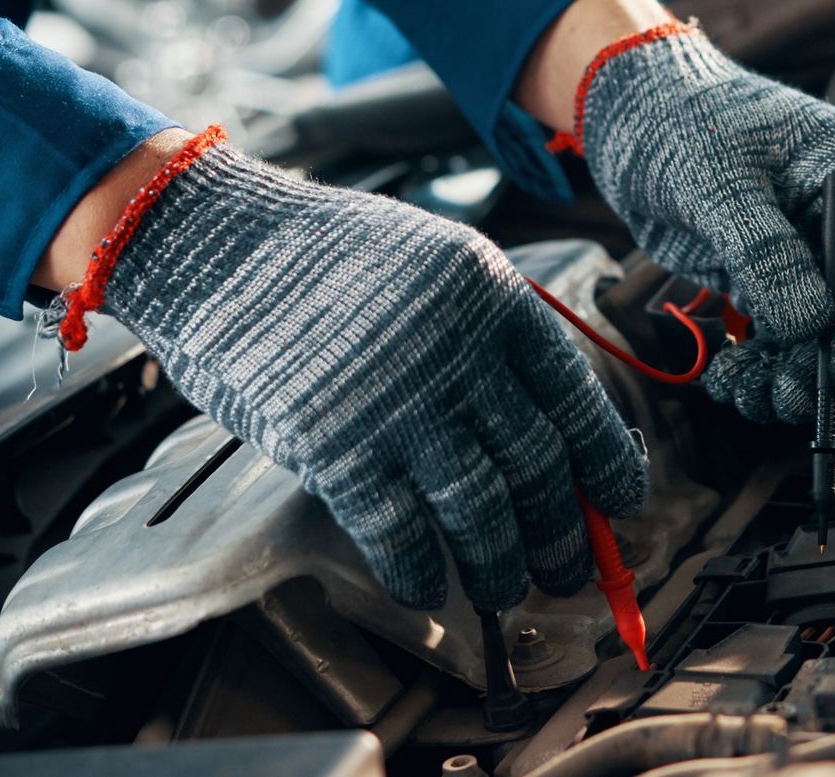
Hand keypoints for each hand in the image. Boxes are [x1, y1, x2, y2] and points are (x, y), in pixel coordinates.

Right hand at [59, 137, 647, 610]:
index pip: (574, 397)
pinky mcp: (334, 445)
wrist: (215, 244)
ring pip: (479, 509)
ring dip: (498, 564)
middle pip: (536, 464)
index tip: (619, 501)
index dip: (605, 462)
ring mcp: (398, 401)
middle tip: (566, 569)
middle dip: (560, 531)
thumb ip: (487, 334)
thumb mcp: (433, 263)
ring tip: (505, 589)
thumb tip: (545, 428)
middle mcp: (459, 351)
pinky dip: (419, 571)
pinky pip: (397, 531)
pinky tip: (427, 588)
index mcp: (493, 298)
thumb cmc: (321, 257)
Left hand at [575, 27, 834, 424]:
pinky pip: (783, 334)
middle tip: (786, 398)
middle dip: (826, 359)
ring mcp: (808, 246)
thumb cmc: (677, 119)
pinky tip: (730, 376)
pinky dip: (761, 363)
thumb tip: (807, 324)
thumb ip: (764, 252)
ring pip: (822, 331)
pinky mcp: (771, 274)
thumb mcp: (717, 183)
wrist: (628, 110)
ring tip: (747, 394)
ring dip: (790, 372)